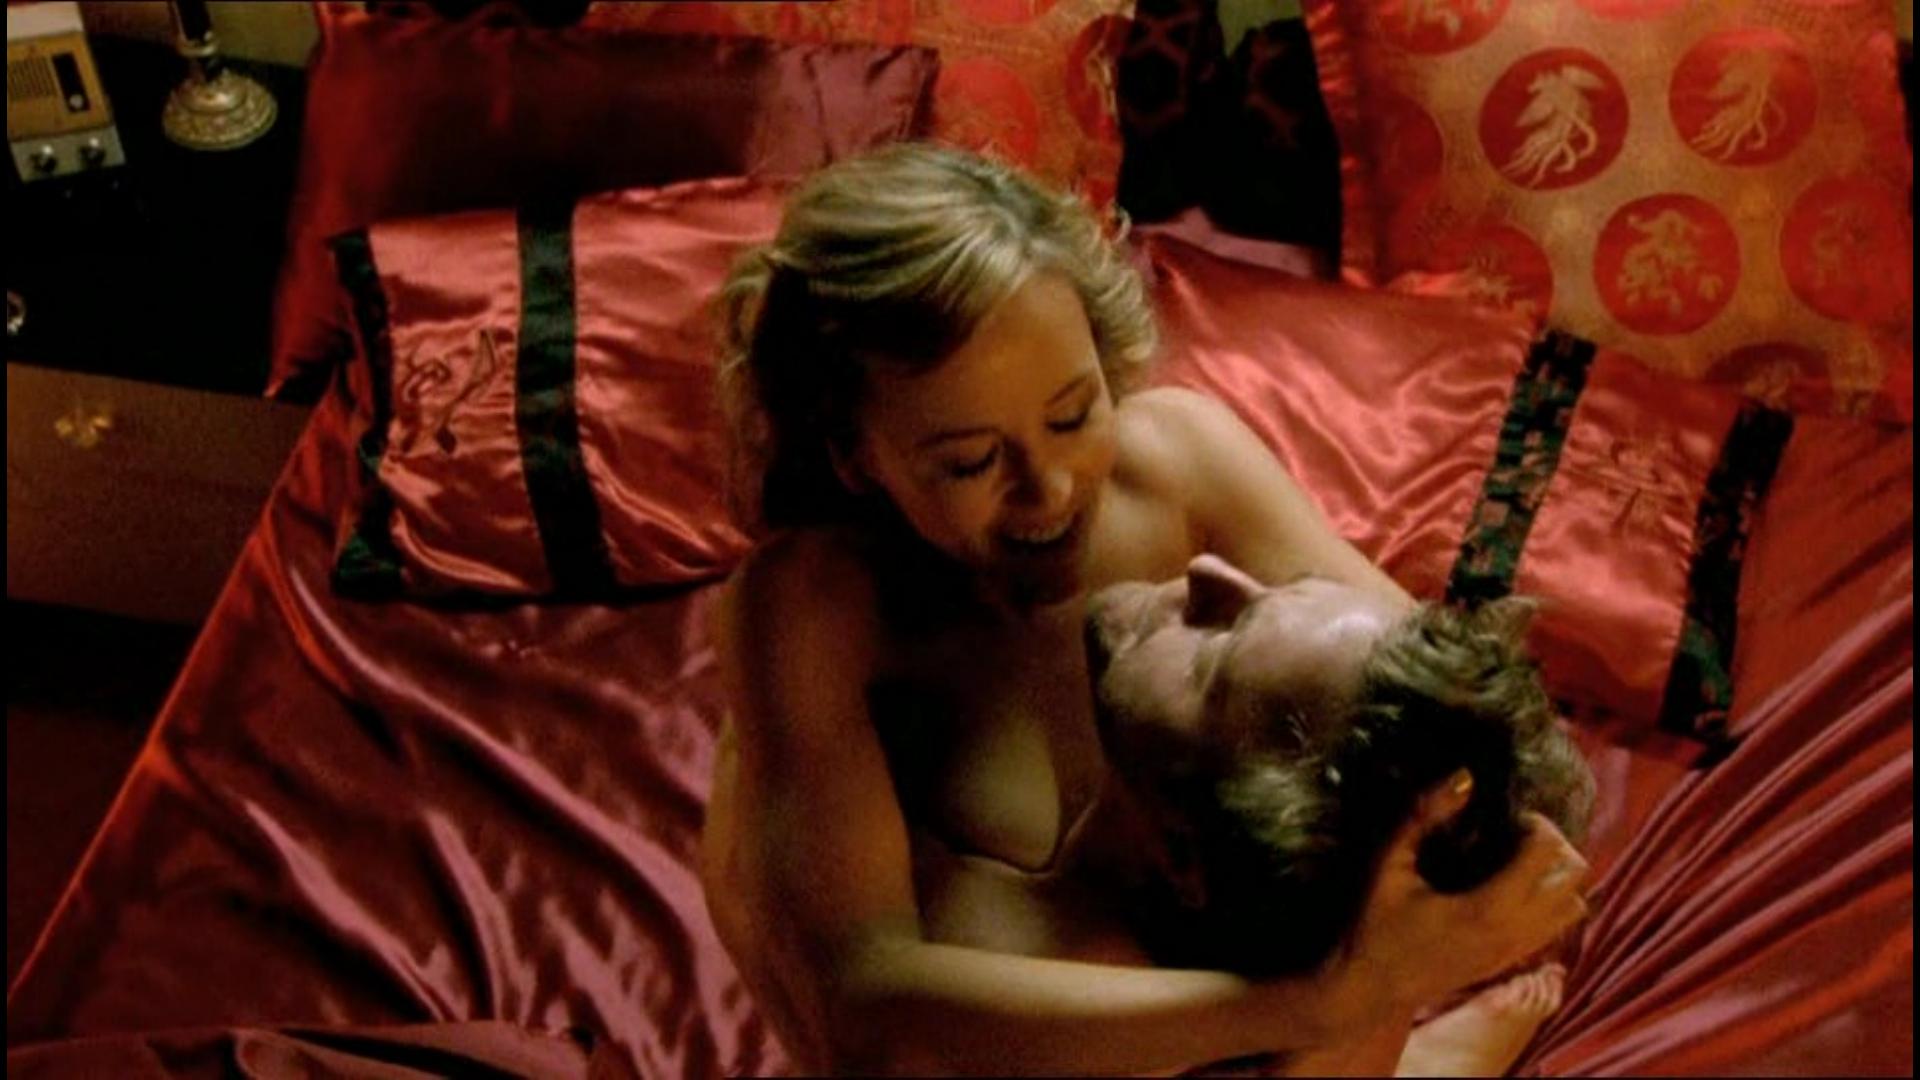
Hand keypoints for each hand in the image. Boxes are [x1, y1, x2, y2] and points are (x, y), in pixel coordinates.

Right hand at [1336, 772, 1589, 1015]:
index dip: (1535, 824)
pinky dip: (1550, 901)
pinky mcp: (1514, 962)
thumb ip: (1423, 816)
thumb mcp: (1390, 863)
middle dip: (1553, 845)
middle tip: (1517, 834)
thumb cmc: (1377, 923)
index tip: (1507, 817)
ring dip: (1557, 876)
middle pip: (1575, 876)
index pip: (1546, 852)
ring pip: (1575, 905)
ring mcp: (1519, 951)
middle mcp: (1515, 932)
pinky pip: (1558, 926)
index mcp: (1489, 906)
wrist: (1376, 989)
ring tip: (1519, 861)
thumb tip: (1466, 776)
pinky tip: (1511, 889)